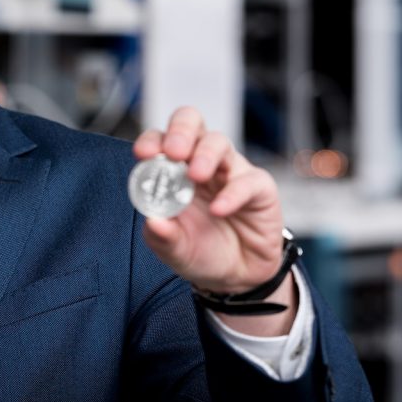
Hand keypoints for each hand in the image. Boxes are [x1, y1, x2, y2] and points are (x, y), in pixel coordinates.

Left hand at [133, 107, 285, 296]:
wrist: (236, 277)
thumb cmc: (201, 251)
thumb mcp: (174, 249)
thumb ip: (162, 236)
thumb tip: (152, 221)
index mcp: (173, 171)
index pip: (160, 140)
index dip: (152, 141)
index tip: (144, 154)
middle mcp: (200, 162)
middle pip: (191, 124)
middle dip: (180, 131)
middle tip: (173, 152)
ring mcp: (230, 171)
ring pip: (219, 142)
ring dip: (205, 155)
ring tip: (196, 176)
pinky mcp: (258, 188)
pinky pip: (248, 180)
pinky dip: (233, 193)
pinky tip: (220, 209)